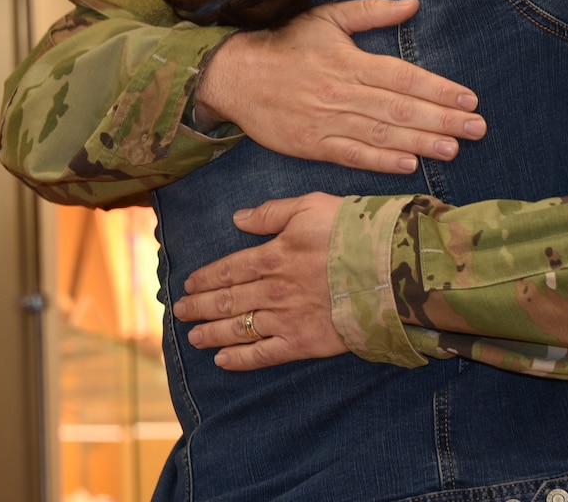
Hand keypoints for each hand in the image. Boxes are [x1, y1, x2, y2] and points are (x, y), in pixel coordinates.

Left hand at [172, 194, 345, 370]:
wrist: (388, 269)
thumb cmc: (352, 232)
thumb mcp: (309, 206)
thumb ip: (271, 213)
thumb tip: (238, 218)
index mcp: (272, 255)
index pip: (228, 269)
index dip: (205, 278)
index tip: (188, 285)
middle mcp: (272, 289)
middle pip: (227, 300)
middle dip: (199, 307)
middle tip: (179, 313)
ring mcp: (285, 318)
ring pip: (239, 328)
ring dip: (212, 333)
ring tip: (193, 338)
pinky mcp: (302, 342)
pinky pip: (264, 354)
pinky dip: (240, 359)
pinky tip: (222, 361)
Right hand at [193, 0, 483, 173]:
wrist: (234, 75)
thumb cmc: (285, 43)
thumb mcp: (327, 18)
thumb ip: (371, 12)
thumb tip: (412, 5)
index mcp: (350, 61)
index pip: (404, 77)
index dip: (439, 89)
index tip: (470, 99)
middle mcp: (342, 92)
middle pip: (400, 109)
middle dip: (443, 120)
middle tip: (477, 129)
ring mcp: (326, 121)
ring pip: (381, 135)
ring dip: (421, 143)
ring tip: (454, 149)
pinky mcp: (312, 145)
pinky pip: (351, 155)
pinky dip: (380, 162)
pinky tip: (408, 165)